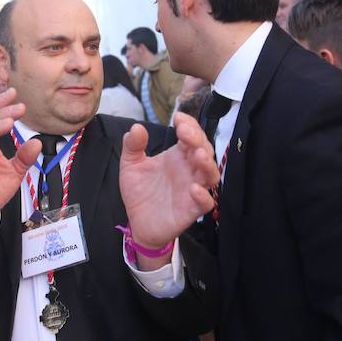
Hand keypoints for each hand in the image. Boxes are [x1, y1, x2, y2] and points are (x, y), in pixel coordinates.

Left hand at [119, 112, 217, 266]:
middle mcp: (189, 170)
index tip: (178, 118)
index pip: (191, 135)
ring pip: (211, 174)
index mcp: (178, 156)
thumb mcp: (130, 165)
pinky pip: (206, 203)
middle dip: (198, 139)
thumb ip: (132, 146)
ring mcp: (192, 189)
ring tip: (197, 155)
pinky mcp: (191, 210)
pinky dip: (204, 195)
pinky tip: (194, 188)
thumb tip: (136, 127)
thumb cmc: (140, 191)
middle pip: (204, 150)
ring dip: (207, 164)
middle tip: (185, 132)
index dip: (189, 124)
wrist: (137, 222)